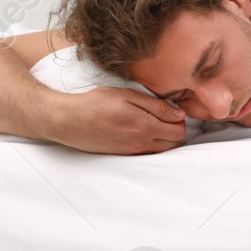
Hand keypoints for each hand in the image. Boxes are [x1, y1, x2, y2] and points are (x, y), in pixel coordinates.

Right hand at [49, 87, 185, 154]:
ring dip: (164, 138)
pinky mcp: (124, 155)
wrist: (70, 121)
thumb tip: (179, 114)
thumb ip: (156, 105)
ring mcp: (133, 152)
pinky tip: (140, 130)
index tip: (172, 110)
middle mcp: (141, 143)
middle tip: (164, 116)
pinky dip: (151, 143)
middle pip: (174, 143)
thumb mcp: (127, 96)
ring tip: (152, 122)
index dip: (180, 119)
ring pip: (162, 150)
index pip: (179, 131)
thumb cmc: (96, 103)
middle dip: (175, 130)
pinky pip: (147, 153)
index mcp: (145, 127)